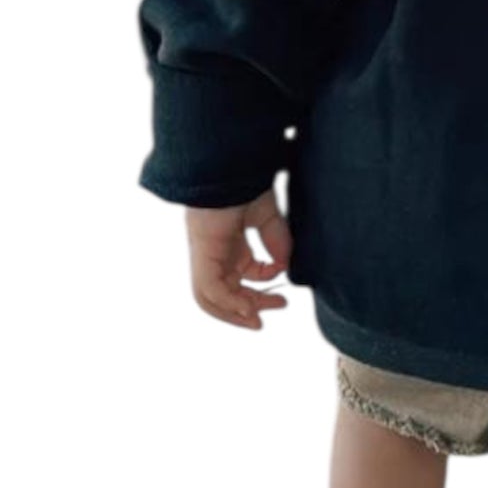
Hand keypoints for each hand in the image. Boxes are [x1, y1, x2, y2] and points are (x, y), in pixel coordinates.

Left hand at [186, 188, 292, 329]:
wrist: (228, 166)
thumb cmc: (244, 184)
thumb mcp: (268, 218)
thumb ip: (277, 242)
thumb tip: (285, 267)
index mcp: (228, 245)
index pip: (243, 276)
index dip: (265, 285)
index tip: (285, 281)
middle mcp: (215, 254)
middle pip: (228, 293)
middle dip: (252, 306)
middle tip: (279, 307)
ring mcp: (206, 256)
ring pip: (211, 299)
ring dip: (234, 314)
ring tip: (257, 320)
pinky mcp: (203, 256)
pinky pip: (210, 290)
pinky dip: (229, 303)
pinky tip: (250, 307)